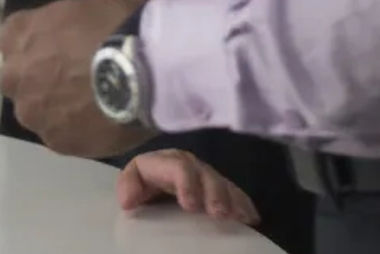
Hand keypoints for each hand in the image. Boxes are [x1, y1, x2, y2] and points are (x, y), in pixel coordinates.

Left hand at [0, 0, 149, 157]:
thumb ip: (70, 18)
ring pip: (36, 110)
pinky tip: (101, 122)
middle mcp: (14, 74)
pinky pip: (60, 134)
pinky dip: (76, 129)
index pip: (12, 37)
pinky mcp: (55, 141)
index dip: (37, 43)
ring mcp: (32, 111)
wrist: (138, 69)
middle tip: (74, 76)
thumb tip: (87, 15)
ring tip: (91, 104)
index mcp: (18, 33)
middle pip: (18, 77)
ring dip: (55, 107)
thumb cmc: (115, 25)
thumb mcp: (89, 3)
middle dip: (38, 78)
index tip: (59, 46)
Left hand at [117, 149, 259, 225]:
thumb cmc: (140, 183)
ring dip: (231, 199)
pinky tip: (251, 217)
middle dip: (214, 193)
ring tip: (240, 217)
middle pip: (204, 173)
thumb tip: (128, 200)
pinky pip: (231, 192)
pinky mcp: (214, 186)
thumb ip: (128, 185)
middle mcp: (188, 164)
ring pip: (221, 182)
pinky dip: (241, 203)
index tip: (191, 205)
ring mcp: (203, 174)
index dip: (187, 184)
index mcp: (165, 162)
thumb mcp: (131, 180)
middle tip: (220, 214)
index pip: (178, 167)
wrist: (147, 180)